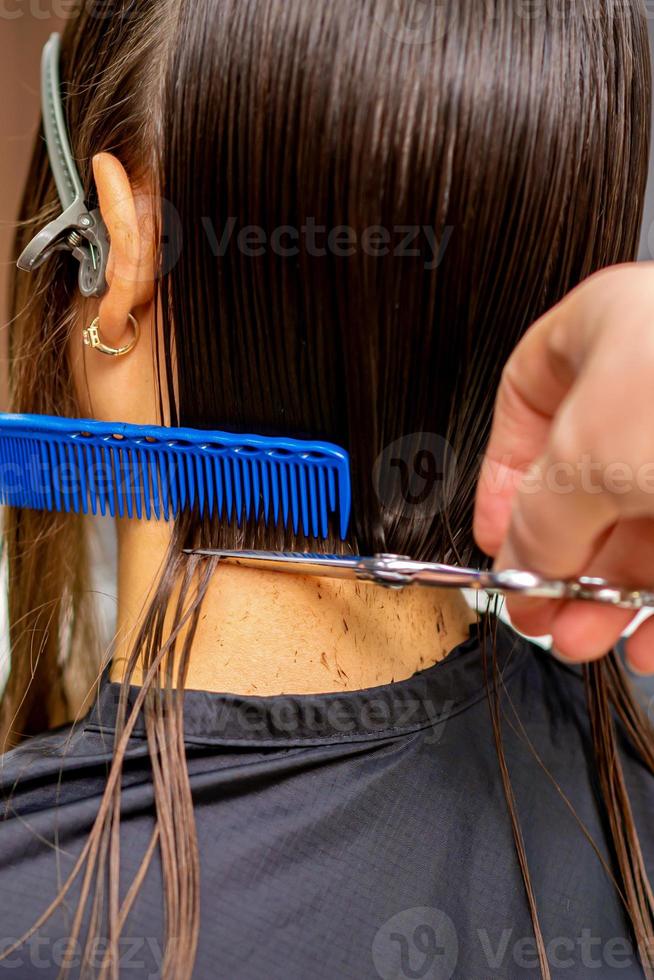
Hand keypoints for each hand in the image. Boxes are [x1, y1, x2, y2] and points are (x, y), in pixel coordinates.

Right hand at [473, 263, 653, 670]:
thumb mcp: (589, 453)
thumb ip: (537, 515)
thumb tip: (518, 558)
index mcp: (611, 331)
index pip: (529, 396)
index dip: (503, 470)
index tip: (496, 533)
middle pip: (586, 478)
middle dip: (560, 557)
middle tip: (543, 608)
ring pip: (643, 522)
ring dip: (608, 593)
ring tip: (587, 640)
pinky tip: (648, 639)